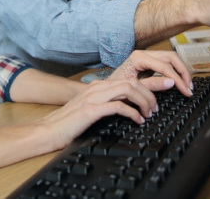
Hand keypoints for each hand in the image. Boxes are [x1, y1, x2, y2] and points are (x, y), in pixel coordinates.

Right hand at [36, 77, 163, 150]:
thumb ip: (106, 103)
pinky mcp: (91, 109)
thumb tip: (127, 105)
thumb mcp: (91, 109)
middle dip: (151, 92)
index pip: (128, 79)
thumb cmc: (69, 123)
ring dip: (144, 101)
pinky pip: (119, 106)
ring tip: (149, 114)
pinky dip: (133, 113)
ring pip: (128, 90)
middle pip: (132, 82)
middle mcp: (97, 88)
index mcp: (98, 86)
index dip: (148, 84)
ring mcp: (94, 97)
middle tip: (157, 107)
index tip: (161, 90)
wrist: (48, 130)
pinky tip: (138, 121)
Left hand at [109, 50, 192, 96]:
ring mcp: (146, 56)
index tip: (186, 91)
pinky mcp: (148, 63)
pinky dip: (175, 72)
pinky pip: (166, 64)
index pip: (165, 66)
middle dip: (183, 72)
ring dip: (181, 71)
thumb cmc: (114, 88)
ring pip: (171, 59)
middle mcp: (143, 53)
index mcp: (138, 57)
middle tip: (189, 88)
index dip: (178, 79)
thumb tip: (171, 82)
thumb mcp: (133, 88)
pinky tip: (179, 83)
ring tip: (187, 86)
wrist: (105, 88)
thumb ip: (152, 85)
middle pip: (171, 57)